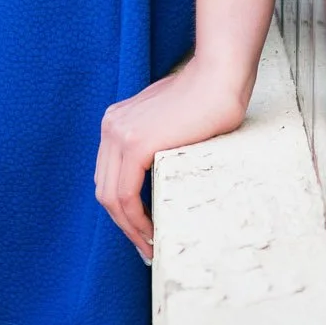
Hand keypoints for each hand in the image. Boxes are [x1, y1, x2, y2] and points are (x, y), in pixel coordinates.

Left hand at [94, 59, 249, 261]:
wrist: (220, 76)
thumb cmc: (207, 99)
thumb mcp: (169, 123)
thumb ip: (156, 143)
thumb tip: (159, 176)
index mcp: (117, 121)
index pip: (109, 176)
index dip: (123, 209)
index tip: (143, 231)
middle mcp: (111, 125)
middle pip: (105, 189)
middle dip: (124, 224)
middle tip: (146, 248)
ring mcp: (120, 133)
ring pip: (111, 197)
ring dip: (130, 228)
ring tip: (151, 248)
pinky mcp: (135, 144)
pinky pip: (125, 195)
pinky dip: (136, 220)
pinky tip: (153, 232)